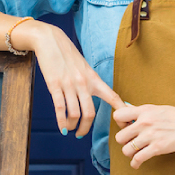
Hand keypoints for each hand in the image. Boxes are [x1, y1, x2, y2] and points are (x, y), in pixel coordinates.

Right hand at [19, 22, 124, 137]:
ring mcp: (69, 84)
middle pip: (90, 113)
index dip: (121, 112)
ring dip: (72, 126)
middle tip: (81, 134)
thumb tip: (96, 95)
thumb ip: (90, 81)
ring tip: (69, 129)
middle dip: (86, 127)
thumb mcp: (83, 66)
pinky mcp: (54, 85)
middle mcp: (84, 83)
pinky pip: (60, 108)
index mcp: (94, 78)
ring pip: (75, 114)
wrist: (50, 40)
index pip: (112, 97)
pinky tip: (62, 128)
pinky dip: (61, 122)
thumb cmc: (67, 54)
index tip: (125, 124)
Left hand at [113, 104, 174, 168]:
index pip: (118, 116)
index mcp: (145, 110)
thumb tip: (130, 113)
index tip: (128, 128)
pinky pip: (137, 159)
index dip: (120, 124)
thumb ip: (145, 112)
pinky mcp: (158, 148)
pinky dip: (135, 164)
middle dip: (125, 142)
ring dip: (130, 154)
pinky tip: (137, 164)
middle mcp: (145, 122)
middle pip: (119, 137)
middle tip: (133, 143)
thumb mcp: (160, 109)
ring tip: (136, 154)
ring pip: (126, 150)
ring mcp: (151, 136)